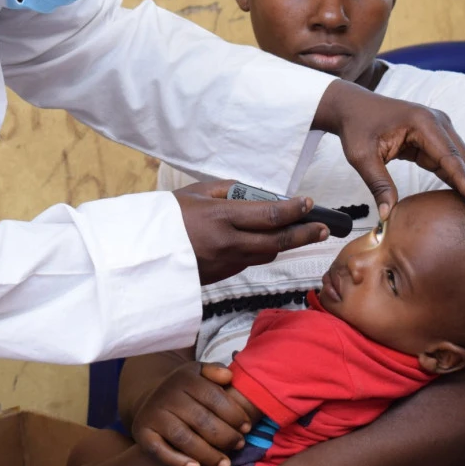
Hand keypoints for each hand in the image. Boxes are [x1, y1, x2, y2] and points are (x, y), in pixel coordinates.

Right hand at [130, 361, 250, 465]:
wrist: (152, 400)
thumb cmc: (186, 391)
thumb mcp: (199, 374)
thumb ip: (215, 371)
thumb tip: (228, 376)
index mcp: (184, 378)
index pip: (214, 397)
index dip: (234, 414)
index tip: (246, 427)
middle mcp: (167, 394)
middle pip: (202, 420)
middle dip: (225, 436)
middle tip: (239, 446)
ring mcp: (153, 414)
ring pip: (185, 438)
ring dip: (209, 454)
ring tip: (225, 465)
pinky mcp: (142, 433)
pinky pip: (161, 451)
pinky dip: (178, 461)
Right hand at [175, 180, 328, 284]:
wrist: (141, 253)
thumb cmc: (166, 217)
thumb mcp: (194, 193)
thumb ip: (225, 189)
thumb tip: (251, 191)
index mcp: (221, 217)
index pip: (270, 214)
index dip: (294, 209)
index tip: (308, 203)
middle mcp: (228, 243)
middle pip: (278, 241)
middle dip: (305, 234)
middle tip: (323, 228)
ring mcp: (225, 263)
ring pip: (266, 254)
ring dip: (284, 245)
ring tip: (300, 234)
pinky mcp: (221, 275)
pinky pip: (248, 262)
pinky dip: (260, 251)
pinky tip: (264, 243)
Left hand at [312, 79, 464, 217]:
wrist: (353, 107)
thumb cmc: (357, 128)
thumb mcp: (362, 156)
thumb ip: (377, 184)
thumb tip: (388, 215)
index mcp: (422, 122)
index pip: (446, 154)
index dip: (461, 177)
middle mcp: (437, 122)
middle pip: (464, 158)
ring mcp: (440, 130)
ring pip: (463, 161)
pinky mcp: (436, 140)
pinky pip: (454, 163)